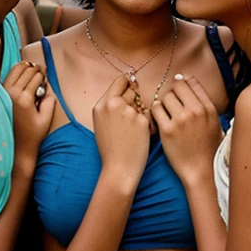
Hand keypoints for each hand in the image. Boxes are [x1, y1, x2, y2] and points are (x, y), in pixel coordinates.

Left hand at [3, 61, 55, 167]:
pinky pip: (8, 76)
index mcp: (25, 99)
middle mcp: (13, 94)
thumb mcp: (46, 118)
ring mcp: (4, 93)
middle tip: (40, 71)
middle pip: (26, 72)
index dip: (42, 75)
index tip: (45, 76)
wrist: (17, 147)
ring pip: (15, 70)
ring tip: (31, 67)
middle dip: (35, 70)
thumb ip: (49, 100)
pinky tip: (20, 71)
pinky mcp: (0, 95)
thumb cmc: (33, 135)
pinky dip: (15, 71)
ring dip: (24, 67)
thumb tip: (46, 85)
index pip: (36, 77)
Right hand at [93, 74, 149, 191]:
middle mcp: (114, 105)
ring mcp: (128, 112)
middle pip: (132, 90)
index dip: (127, 86)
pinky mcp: (142, 121)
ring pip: (142, 102)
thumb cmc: (110, 148)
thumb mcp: (102, 122)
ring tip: (133, 130)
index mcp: (102, 104)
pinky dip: (148, 124)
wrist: (118, 169)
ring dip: (141, 112)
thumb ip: (111, 105)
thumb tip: (128, 89)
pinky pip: (149, 115)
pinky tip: (140, 136)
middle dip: (135, 100)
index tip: (131, 92)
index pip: (120, 81)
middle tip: (130, 118)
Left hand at [151, 75, 222, 186]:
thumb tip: (187, 79)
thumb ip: (203, 102)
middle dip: (172, 93)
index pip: (191, 82)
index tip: (178, 91)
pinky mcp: (167, 130)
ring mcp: (181, 120)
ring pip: (165, 96)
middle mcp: (196, 111)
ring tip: (166, 114)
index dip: (182, 84)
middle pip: (176, 86)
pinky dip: (155, 113)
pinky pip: (156, 109)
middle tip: (172, 104)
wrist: (202, 172)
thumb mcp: (214, 123)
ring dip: (164, 103)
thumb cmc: (208, 149)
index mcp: (208, 108)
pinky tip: (160, 121)